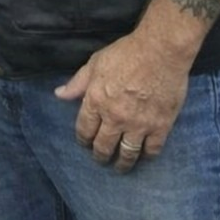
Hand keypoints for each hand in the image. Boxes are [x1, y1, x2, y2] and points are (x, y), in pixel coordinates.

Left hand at [54, 31, 189, 172]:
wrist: (159, 52)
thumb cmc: (124, 54)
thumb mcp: (94, 64)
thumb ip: (77, 83)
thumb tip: (59, 95)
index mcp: (96, 101)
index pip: (84, 129)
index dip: (83, 139)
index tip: (84, 144)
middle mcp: (115, 117)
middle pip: (104, 145)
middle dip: (100, 155)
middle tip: (100, 159)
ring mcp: (139, 124)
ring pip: (127, 153)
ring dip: (122, 163)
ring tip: (120, 167)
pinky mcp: (161, 126)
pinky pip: (152, 150)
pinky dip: (146, 156)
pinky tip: (143, 156)